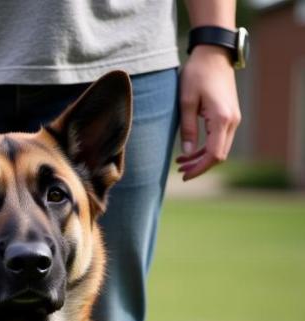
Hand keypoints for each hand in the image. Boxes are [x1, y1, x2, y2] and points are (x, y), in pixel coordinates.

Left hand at [176, 45, 241, 179]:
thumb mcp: (186, 102)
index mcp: (221, 119)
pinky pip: (220, 138)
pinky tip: (191, 150)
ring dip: (202, 158)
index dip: (199, 168)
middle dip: (200, 166)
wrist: (214, 53)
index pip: (214, 154)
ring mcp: (234, 117)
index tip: (183, 175)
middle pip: (219, 155)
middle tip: (179, 170)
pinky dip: (207, 148)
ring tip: (181, 162)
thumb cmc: (197, 74)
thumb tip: (187, 152)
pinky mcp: (230, 115)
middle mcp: (232, 120)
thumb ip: (187, 129)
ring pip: (220, 148)